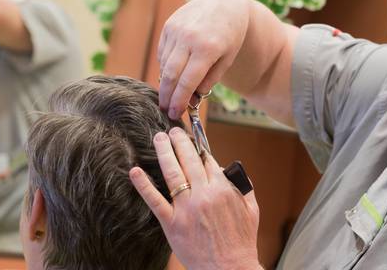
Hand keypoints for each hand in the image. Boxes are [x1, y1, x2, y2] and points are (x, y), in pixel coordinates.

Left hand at [130, 127, 260, 269]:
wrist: (230, 268)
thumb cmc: (241, 242)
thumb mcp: (251, 210)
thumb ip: (243, 187)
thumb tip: (232, 172)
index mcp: (223, 189)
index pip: (208, 160)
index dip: (199, 148)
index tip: (192, 140)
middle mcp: (204, 194)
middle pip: (189, 159)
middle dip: (180, 141)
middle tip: (172, 130)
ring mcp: (187, 208)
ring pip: (172, 173)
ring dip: (164, 152)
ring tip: (158, 138)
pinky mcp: (172, 223)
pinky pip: (155, 201)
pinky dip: (143, 185)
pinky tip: (135, 172)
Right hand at [158, 0, 250, 117]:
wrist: (224, 3)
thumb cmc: (230, 34)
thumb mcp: (228, 58)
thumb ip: (210, 79)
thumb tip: (193, 97)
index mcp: (207, 48)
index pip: (187, 81)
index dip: (179, 101)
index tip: (174, 114)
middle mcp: (188, 38)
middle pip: (170, 75)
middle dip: (166, 96)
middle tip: (165, 110)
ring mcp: (176, 30)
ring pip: (164, 64)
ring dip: (165, 82)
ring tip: (169, 94)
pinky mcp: (169, 26)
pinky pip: (162, 52)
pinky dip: (165, 66)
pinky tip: (172, 73)